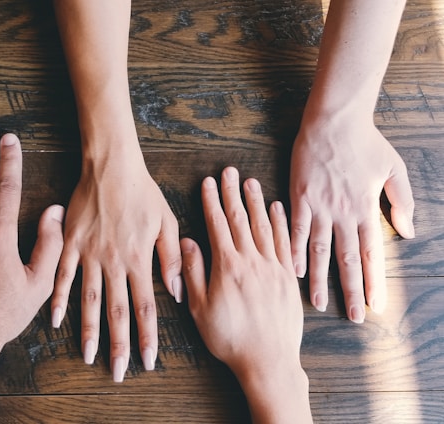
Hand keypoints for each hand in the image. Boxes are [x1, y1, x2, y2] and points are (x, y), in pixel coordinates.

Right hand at [51, 149, 181, 381]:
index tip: (148, 360)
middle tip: (118, 371)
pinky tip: (55, 320)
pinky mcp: (71, 243)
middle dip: (119, 345)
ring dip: (89, 331)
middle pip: (117, 311)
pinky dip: (59, 299)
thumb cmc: (142, 192)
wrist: (111, 165)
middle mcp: (114, 262)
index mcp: (139, 259)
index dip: (147, 337)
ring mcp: (89, 254)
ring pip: (89, 300)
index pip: (145, 307)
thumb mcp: (167, 222)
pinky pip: (62, 276)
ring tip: (88, 356)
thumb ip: (171, 258)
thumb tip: (177, 292)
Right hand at [181, 167, 310, 422]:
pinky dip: (281, 223)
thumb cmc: (229, 338)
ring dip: (256, 202)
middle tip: (230, 171)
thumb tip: (187, 242)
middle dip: (233, 193)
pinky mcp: (288, 278)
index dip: (212, 201)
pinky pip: (285, 243)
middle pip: (241, 220)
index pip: (218, 225)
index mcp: (227, 267)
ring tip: (251, 182)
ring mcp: (273, 268)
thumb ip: (193, 272)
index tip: (208, 182)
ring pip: (264, 227)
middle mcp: (252, 261)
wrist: (268, 361)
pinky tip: (277, 209)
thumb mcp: (200, 308)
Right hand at [290, 117, 414, 321]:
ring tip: (317, 304)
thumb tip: (408, 232)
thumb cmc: (366, 142)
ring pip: (320, 250)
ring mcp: (319, 207)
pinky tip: (293, 270)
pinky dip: (294, 251)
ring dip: (319, 279)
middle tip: (353, 317)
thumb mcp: (394, 169)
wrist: (334, 121)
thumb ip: (402, 202)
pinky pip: (296, 229)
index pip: (371, 253)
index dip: (374, 281)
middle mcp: (343, 213)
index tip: (376, 305)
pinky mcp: (299, 197)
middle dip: (351, 290)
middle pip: (346, 259)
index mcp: (366, 209)